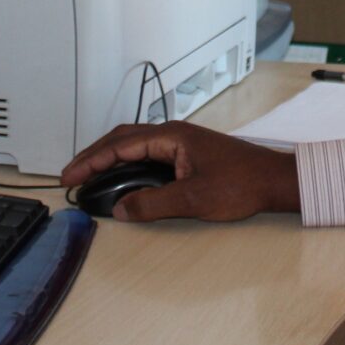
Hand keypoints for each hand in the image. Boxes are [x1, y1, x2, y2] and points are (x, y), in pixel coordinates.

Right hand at [60, 122, 298, 221]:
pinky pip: (148, 153)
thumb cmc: (241, 184)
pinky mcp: (188, 154)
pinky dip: (128, 163)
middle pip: (122, 139)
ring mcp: (181, 143)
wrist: (275, 180)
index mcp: (171, 137)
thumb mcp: (193, 199)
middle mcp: (173, 134)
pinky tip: (123, 179)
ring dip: (110, 158)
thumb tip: (120, 210)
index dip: (91, 161)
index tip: (69, 177)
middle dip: (93, 156)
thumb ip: (153, 204)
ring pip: (135, 145)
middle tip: (71, 177)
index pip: (120, 145)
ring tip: (89, 177)